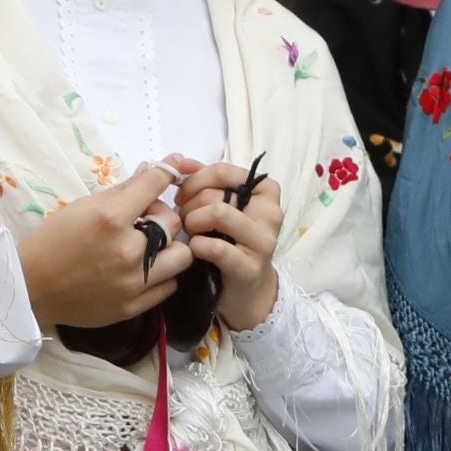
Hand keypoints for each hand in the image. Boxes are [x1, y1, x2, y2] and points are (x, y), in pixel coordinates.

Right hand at [21, 164, 192, 328]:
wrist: (30, 289)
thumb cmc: (52, 242)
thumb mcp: (82, 207)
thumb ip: (122, 190)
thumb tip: (151, 171)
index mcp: (110, 219)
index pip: (155, 183)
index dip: (169, 170)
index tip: (176, 167)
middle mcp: (126, 251)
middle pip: (174, 222)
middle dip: (162, 216)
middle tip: (144, 220)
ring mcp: (132, 283)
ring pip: (182, 257)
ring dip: (169, 248)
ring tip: (149, 248)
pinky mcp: (132, 307)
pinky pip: (170, 285)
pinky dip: (161, 275)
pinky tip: (142, 271)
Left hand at [170, 153, 286, 332]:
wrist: (246, 289)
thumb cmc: (230, 241)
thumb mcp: (221, 205)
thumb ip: (203, 180)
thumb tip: (181, 161)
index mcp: (265, 191)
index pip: (223, 171)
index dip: (194, 180)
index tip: (181, 194)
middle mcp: (270, 212)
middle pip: (217, 194)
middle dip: (189, 204)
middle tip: (182, 218)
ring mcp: (264, 241)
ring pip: (218, 214)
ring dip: (193, 222)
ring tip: (189, 232)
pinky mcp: (251, 267)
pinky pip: (215, 247)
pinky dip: (197, 246)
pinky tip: (194, 249)